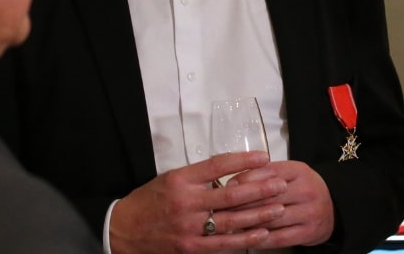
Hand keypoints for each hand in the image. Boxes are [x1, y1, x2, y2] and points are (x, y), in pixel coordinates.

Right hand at [109, 151, 287, 253]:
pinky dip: (245, 238)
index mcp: (181, 180)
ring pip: (231, 220)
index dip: (243, 161)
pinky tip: (262, 233)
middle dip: (260, 189)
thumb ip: (198, 177)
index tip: (264, 158)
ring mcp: (189, 227)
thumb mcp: (170, 179)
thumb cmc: (149, 201)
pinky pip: (223, 243)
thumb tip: (231, 172)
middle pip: (230, 194)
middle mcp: (186, 202)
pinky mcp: (191, 247)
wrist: (124, 230)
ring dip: (259, 213)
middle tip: (280, 183)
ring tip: (279, 206)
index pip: (217, 166)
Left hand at [227, 160, 334, 247]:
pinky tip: (246, 238)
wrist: (332, 209)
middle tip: (221, 208)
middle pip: (267, 197)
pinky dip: (260, 239)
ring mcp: (309, 212)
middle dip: (241, 203)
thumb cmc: (302, 189)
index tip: (227, 187)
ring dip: (247, 223)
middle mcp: (306, 190)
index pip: (267, 172)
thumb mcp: (289, 174)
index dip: (245, 179)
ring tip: (229, 225)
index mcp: (298, 171)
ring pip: (271, 218)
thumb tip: (232, 181)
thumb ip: (265, 174)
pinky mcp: (308, 232)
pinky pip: (279, 238)